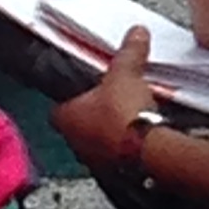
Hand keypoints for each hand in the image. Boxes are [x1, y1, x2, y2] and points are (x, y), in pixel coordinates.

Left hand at [52, 27, 162, 168]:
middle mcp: (76, 143)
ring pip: (100, 142)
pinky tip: (144, 135)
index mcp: (66, 119)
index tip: (84, 88)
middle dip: (96, 114)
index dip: (71, 97)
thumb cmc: (124, 118)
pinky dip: (129, 146)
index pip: (58, 107)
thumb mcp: (125, 74)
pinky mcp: (119, 172)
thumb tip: (135, 35)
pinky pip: (121, 156)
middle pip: (80, 125)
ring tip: (132, 116)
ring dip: (113, 132)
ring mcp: (97, 161)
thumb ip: (128, 53)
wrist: (149, 153)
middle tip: (112, 99)